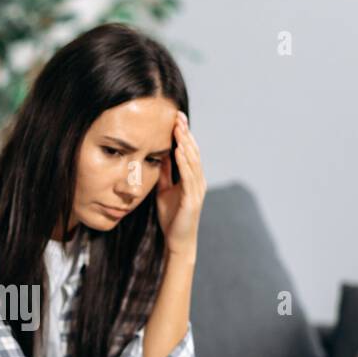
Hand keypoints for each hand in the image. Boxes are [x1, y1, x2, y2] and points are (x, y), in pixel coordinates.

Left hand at [155, 110, 206, 258]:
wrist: (177, 241)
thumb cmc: (172, 217)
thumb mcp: (164, 190)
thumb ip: (164, 174)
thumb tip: (159, 156)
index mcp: (192, 178)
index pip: (189, 151)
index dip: (183, 134)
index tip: (175, 118)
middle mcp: (198, 181)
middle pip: (193, 152)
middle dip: (185, 133)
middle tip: (177, 116)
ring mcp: (197, 190)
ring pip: (193, 161)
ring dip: (185, 143)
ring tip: (178, 128)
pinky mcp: (192, 199)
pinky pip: (188, 177)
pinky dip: (184, 162)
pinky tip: (178, 150)